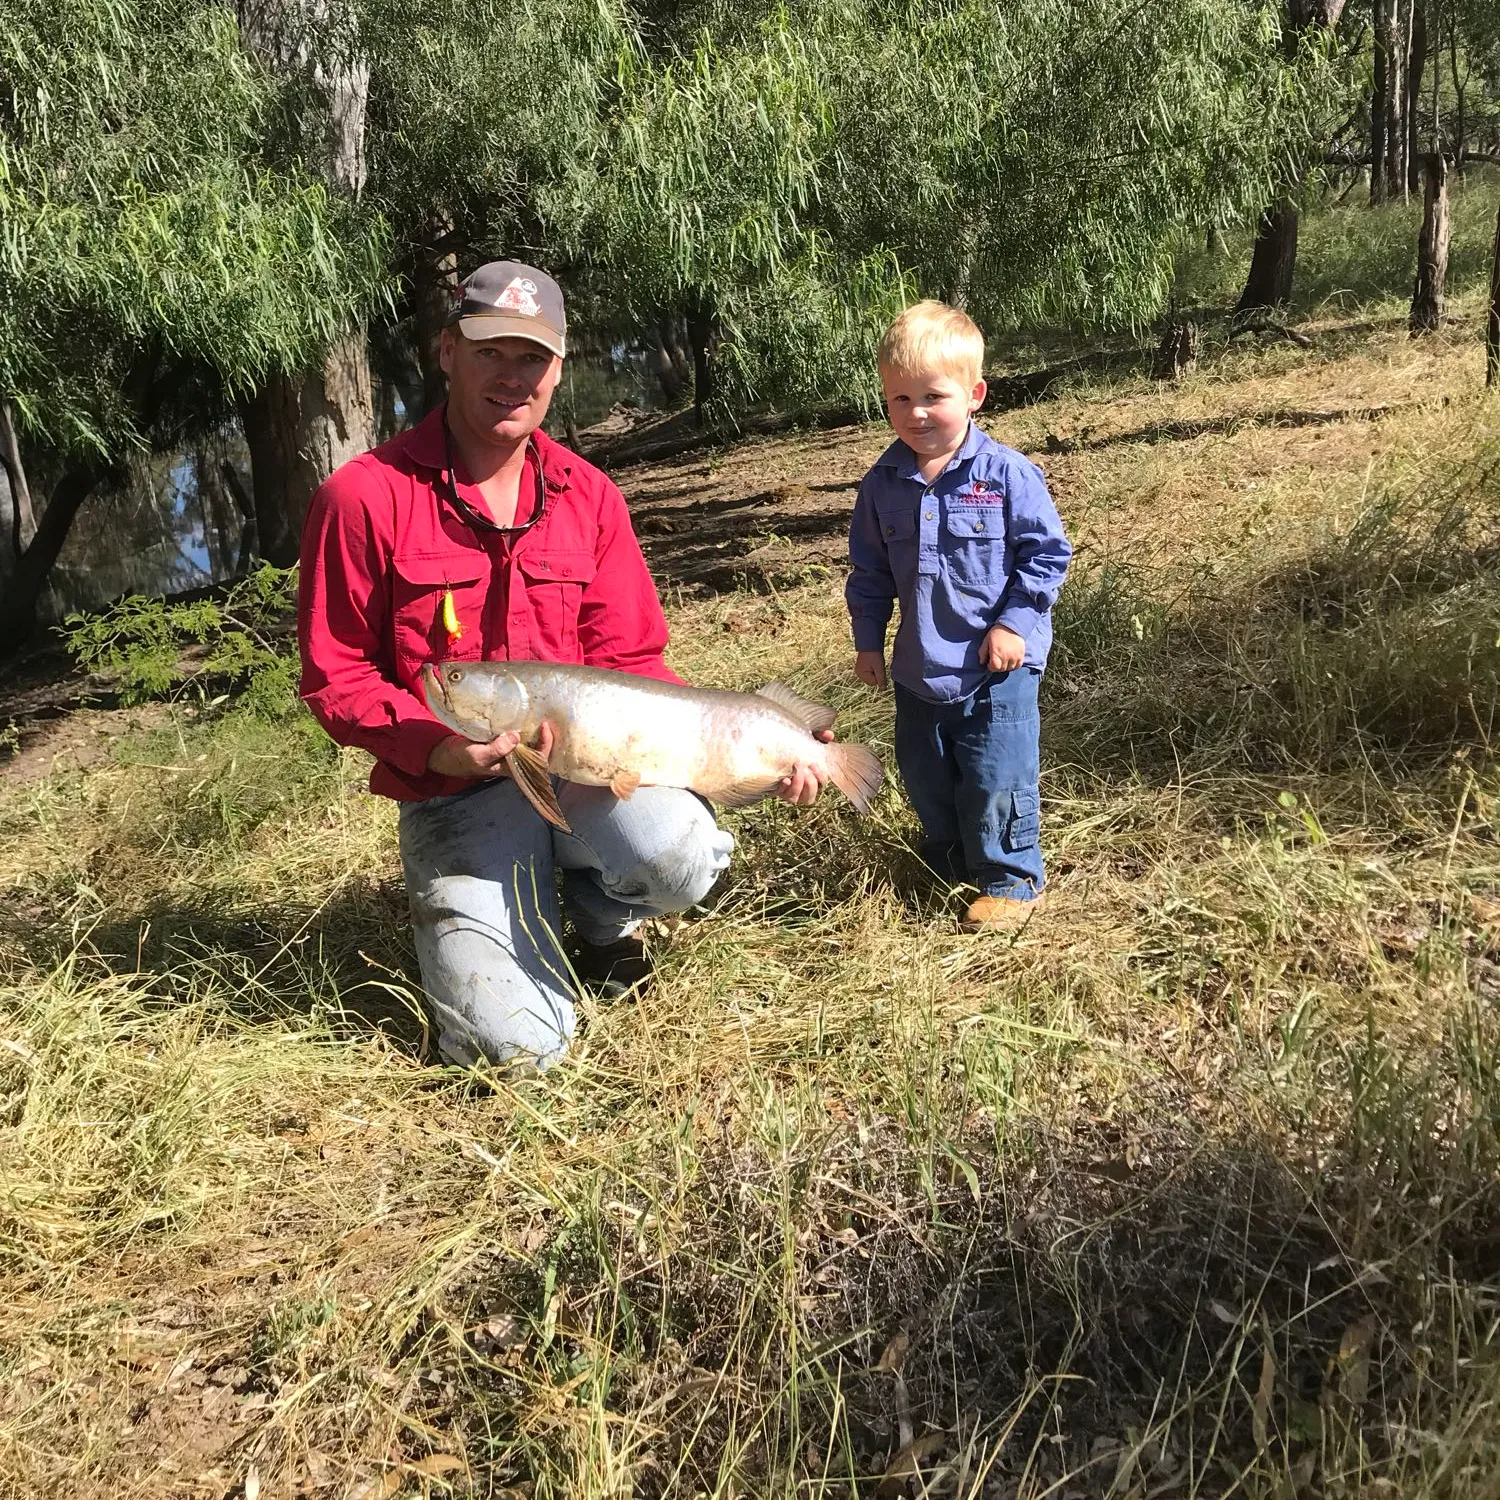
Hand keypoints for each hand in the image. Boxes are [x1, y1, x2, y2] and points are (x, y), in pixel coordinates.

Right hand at [428, 721, 554, 778]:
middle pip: (540, 750)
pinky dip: (526, 726)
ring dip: (537, 731)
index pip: (539, 759)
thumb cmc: (466, 758)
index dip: (546, 744)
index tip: (544, 726)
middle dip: (547, 736)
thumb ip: (497, 749)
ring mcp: (511, 751)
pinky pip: (521, 735)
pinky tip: (528, 715)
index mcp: (514, 768)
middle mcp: (517, 760)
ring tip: (540, 714)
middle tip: (546, 718)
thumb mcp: (480, 755)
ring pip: (532, 742)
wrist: (453, 754)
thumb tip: (516, 737)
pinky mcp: (505, 742)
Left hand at [777, 727, 833, 805]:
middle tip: (803, 768)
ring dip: (797, 786)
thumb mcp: (807, 736)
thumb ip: (820, 735)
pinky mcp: (773, 789)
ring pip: (796, 799)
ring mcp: (786, 791)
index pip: (821, 785)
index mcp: (811, 777)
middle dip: (809, 783)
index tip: (814, 764)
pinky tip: (784, 779)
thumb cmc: (791, 742)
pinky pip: (780, 794)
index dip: (821, 777)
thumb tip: (829, 735)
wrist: (766, 745)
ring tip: (794, 771)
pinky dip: (783, 788)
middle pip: (810, 798)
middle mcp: (799, 788)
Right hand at [854, 651, 886, 688]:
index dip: (879, 676)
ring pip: (871, 676)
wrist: (870, 643)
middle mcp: (858, 673)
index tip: (878, 667)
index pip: (873, 683)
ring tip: (875, 662)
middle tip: (877, 665)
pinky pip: (870, 672)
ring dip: (875, 671)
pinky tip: (873, 662)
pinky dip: (873, 669)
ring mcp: (859, 670)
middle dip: (876, 674)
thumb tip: (883, 689)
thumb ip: (881, 679)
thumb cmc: (874, 655)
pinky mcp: (861, 667)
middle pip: (872, 681)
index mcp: (861, 674)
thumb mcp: (879, 668)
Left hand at [981, 626, 1025, 672]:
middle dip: (997, 667)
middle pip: (1002, 669)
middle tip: (996, 661)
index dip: (991, 667)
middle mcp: (1006, 656)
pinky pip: (1018, 665)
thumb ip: (983, 652)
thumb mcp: (986, 641)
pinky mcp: (1021, 655)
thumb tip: (982, 663)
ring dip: (1005, 666)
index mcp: (996, 653)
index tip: (990, 663)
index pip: (994, 668)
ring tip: (1003, 660)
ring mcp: (1015, 656)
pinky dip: (1014, 665)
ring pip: (1010, 668)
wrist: (1011, 625)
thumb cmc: (997, 633)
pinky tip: (1010, 661)